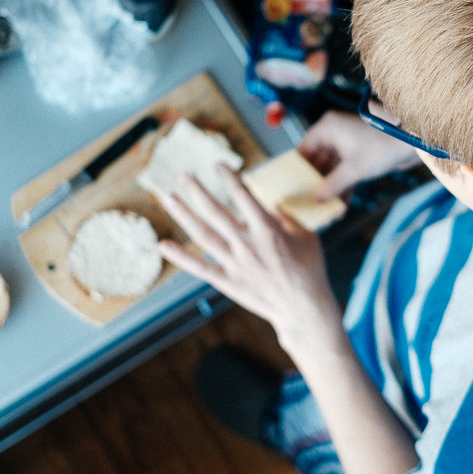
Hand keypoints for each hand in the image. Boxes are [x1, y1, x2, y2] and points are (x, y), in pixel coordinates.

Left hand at [158, 166, 340, 348]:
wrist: (302, 308)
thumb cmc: (309, 270)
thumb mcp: (306, 236)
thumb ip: (286, 217)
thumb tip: (270, 202)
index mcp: (267, 230)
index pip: (242, 196)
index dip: (228, 177)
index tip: (218, 165)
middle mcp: (246, 244)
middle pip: (215, 211)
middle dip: (198, 191)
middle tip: (184, 175)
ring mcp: (234, 263)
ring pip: (202, 234)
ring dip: (184, 215)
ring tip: (169, 198)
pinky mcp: (226, 281)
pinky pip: (199, 267)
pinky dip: (180, 256)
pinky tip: (163, 245)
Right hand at [298, 110, 420, 201]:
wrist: (412, 143)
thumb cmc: (382, 147)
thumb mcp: (354, 170)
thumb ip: (332, 185)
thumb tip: (315, 200)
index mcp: (327, 128)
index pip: (303, 150)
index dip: (298, 170)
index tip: (293, 189)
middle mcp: (334, 134)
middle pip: (317, 162)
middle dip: (316, 185)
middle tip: (310, 205)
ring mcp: (346, 144)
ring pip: (332, 170)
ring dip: (331, 190)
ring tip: (326, 211)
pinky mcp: (358, 154)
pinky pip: (345, 172)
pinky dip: (344, 187)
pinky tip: (342, 207)